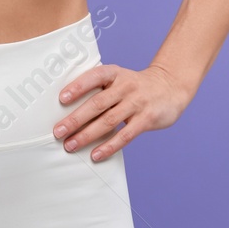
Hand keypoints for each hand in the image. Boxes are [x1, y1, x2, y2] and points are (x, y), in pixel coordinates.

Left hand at [52, 62, 191, 160]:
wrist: (170, 87)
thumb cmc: (135, 85)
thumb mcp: (118, 77)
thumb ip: (99, 88)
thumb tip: (68, 106)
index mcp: (114, 73)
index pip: (93, 77)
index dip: (77, 87)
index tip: (61, 99)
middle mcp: (125, 87)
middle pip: (97, 104)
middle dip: (75, 119)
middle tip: (58, 131)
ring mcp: (137, 104)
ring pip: (108, 121)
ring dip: (87, 135)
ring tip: (70, 145)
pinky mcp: (146, 120)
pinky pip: (125, 136)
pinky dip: (109, 146)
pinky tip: (96, 154)